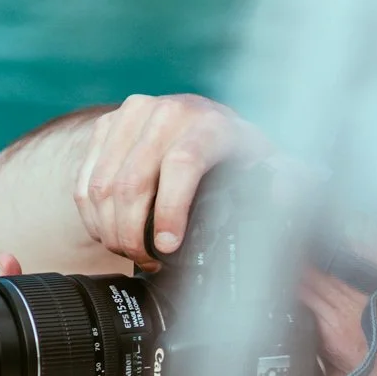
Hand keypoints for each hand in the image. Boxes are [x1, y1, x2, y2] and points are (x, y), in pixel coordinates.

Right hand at [72, 93, 268, 271]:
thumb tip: (285, 190)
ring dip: (110, 229)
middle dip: (133, 234)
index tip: (167, 248)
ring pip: (103, 184)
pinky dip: (92, 214)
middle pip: (132, 182)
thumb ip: (289, 181)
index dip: (169, 212)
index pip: (180, 167)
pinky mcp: (106, 125)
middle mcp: (166, 113)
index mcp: (208, 124)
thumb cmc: (239, 154)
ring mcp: (131, 116)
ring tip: (129, 253)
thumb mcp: (273, 168)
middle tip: (147, 262)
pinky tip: (108, 233)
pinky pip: (86, 179)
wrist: (205, 122)